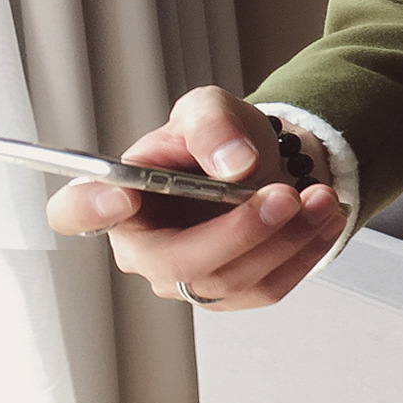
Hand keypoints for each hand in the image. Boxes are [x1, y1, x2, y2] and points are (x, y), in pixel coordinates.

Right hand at [44, 86, 345, 308]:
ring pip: (231, 280)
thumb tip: (231, 164)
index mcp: (119, 197)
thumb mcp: (212, 110)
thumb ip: (213, 126)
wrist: (260, 163)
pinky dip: (305, 253)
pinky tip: (327, 218)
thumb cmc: (218, 139)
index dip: (90, 210)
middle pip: (177, 262)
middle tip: (285, 195)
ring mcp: (186, 278)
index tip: (121, 195)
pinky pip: (267, 288)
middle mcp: (145, 248)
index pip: (75, 213)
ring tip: (324, 197)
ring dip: (287, 240)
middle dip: (239, 232)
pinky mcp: (231, 293)